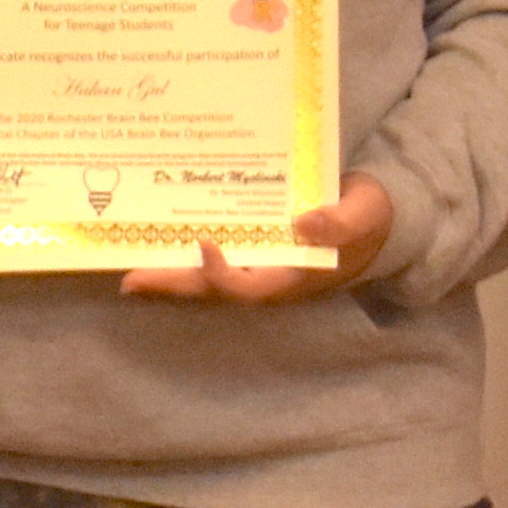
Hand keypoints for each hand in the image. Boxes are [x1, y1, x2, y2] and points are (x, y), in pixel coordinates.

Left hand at [122, 176, 395, 306]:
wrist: (378, 217)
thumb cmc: (370, 217)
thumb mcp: (364, 215)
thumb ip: (339, 222)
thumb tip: (303, 224)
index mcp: (295, 278)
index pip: (251, 288)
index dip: (223, 275)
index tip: (203, 244)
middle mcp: (271, 279)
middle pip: (215, 292)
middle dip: (173, 288)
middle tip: (130, 283)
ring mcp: (260, 268)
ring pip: (208, 281)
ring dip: (170, 277)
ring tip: (128, 273)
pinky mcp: (254, 251)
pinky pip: (213, 260)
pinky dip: (183, 258)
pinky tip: (155, 247)